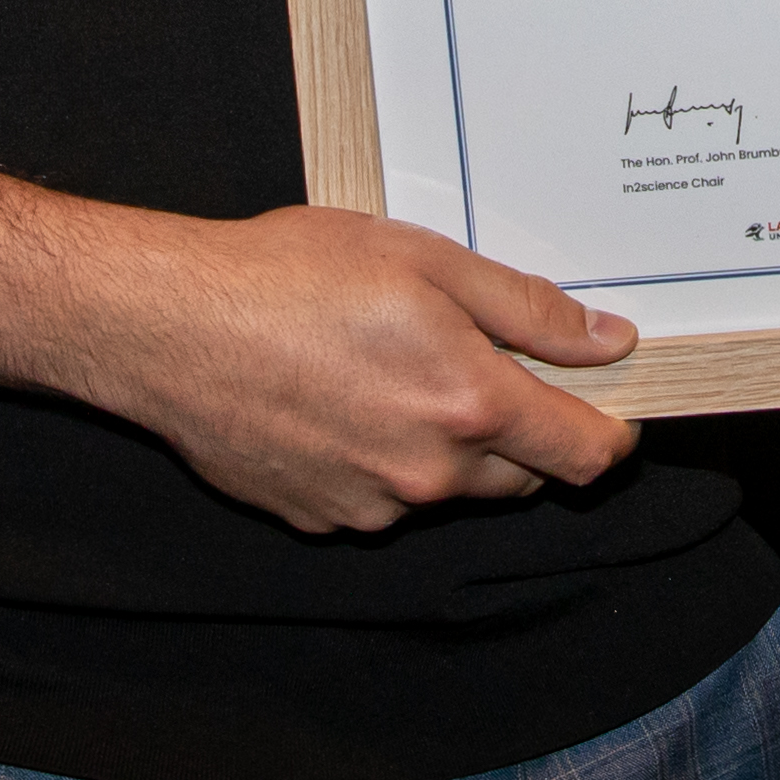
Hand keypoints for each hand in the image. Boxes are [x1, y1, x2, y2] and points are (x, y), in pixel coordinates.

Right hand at [59, 206, 642, 534]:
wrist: (169, 326)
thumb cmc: (289, 277)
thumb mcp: (425, 261)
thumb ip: (527, 309)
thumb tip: (609, 342)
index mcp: (471, 404)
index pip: (586, 456)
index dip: (610, 432)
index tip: (604, 404)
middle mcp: (430, 473)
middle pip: (523, 477)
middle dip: (520, 430)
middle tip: (472, 358)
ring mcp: (374, 506)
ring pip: (449, 488)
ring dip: (446, 445)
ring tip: (387, 368)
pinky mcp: (324, 519)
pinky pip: (382, 499)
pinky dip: (381, 460)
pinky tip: (338, 401)